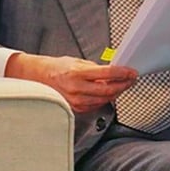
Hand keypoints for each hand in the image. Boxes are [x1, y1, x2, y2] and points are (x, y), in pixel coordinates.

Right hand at [6, 52, 136, 112]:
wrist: (37, 78)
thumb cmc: (56, 68)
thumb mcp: (76, 62)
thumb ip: (95, 68)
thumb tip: (113, 72)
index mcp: (77, 73)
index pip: (107, 74)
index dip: (123, 73)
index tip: (132, 72)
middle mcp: (76, 89)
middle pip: (108, 90)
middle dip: (123, 85)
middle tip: (131, 80)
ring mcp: (76, 101)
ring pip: (104, 100)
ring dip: (116, 92)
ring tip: (122, 85)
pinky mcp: (75, 109)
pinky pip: (96, 105)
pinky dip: (105, 99)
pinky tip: (109, 93)